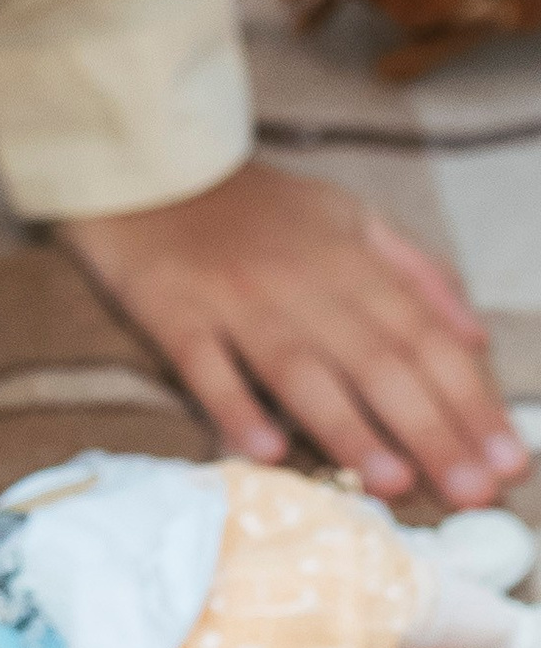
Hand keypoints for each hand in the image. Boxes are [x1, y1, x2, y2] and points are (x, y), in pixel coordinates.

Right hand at [62, 161, 523, 508]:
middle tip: (472, 491)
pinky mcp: (172, 311)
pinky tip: (264, 449)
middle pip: (372, 358)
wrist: (143, 156)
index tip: (509, 458)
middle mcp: (297, 279)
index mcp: (344, 256)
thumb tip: (474, 335)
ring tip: (392, 481)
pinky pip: (205, 363)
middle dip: (429, 427)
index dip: (468, 397)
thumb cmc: (249, 201)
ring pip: (298, 366)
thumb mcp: (341, 211)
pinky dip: (234, 405)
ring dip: (346, 424)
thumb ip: (411, 269)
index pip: (421, 335)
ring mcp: (233, 297)